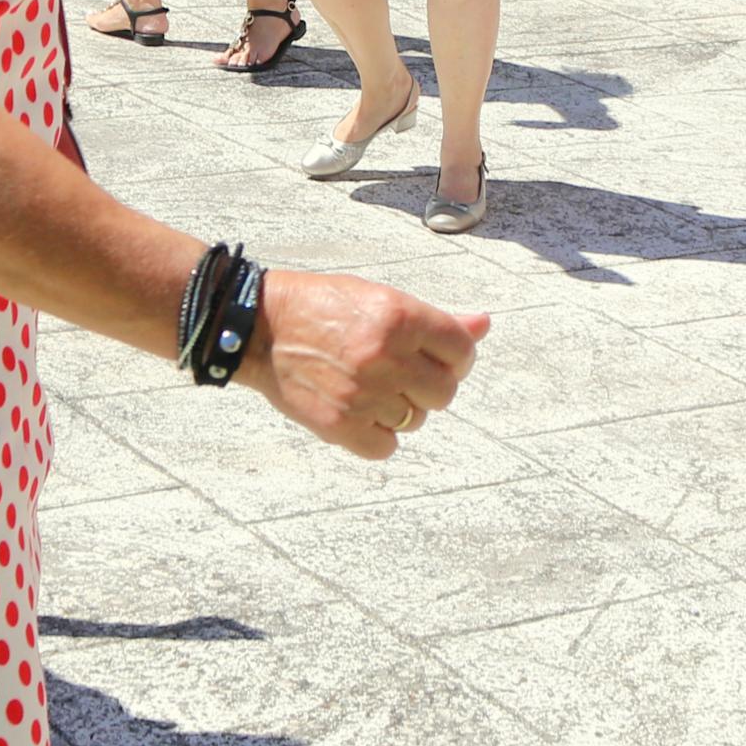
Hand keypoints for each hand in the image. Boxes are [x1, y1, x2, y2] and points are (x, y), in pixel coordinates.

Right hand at [242, 268, 489, 459]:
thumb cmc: (325, 307)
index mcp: (400, 317)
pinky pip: (386, 447)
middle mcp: (385, 356)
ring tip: (372, 388)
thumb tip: (485, 323)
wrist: (259, 328)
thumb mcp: (381, 299)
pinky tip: (360, 412)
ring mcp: (362, 394)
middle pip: (445, 392)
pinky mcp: (339, 425)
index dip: (455, 357)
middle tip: (404, 375)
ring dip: (401, 409)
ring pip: (416, 420)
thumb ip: (436, 319)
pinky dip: (378, 436)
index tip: (439, 358)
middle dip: (430, 386)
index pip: (462, 351)